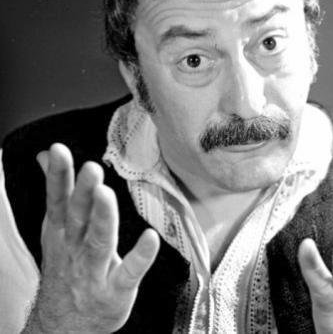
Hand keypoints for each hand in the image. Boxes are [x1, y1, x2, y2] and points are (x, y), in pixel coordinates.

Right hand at [23, 143, 159, 333]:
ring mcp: (94, 271)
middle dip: (84, 193)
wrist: (64, 325)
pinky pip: (128, 273)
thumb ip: (57, 190)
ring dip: (102, 218)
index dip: (58, 175)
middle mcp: (75, 248)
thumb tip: (47, 156)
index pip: (58, 199)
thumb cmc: (67, 266)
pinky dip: (139, 257)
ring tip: (106, 194)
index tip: (59, 150)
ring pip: (98, 241)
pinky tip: (150, 239)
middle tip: (92, 169)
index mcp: (62, 231)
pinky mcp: (114, 291)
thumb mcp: (56, 227)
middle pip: (78, 217)